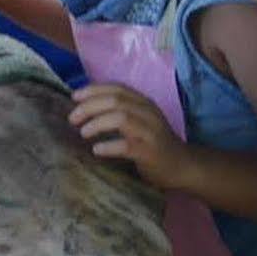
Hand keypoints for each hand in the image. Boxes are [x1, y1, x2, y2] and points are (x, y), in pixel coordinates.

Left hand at [69, 83, 188, 188]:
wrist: (183, 166)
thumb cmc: (153, 142)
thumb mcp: (139, 120)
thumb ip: (119, 110)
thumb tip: (82, 105)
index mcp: (144, 103)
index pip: (117, 89)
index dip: (93, 90)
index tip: (74, 97)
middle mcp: (149, 114)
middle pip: (115, 101)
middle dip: (89, 107)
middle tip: (73, 119)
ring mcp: (151, 133)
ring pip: (121, 118)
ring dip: (97, 124)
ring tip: (83, 133)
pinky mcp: (151, 152)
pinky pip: (126, 146)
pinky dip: (108, 146)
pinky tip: (97, 150)